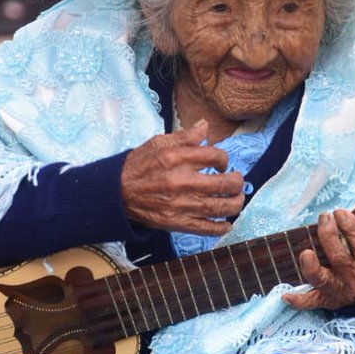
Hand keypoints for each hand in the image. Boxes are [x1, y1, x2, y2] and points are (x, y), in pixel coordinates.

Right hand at [121, 119, 244, 235]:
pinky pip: (205, 228)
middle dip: (237, 182)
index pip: (215, 156)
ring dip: (235, 204)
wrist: (116, 193)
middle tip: (237, 180)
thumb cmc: (138, 166)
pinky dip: (220, 227)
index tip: (222, 163)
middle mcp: (181, 181)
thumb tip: (205, 126)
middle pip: (223, 183)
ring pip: (219, 207)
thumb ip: (184, 136)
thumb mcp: (158, 143)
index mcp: (176, 158)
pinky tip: (227, 223)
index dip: (224, 159)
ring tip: (237, 199)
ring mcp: (180, 204)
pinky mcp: (176, 222)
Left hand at [284, 209, 354, 309]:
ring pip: (323, 281)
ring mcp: (341, 293)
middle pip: (339, 259)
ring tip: (306, 253)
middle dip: (328, 236)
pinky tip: (286, 295)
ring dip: (311, 267)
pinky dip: (299, 300)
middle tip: (325, 218)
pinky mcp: (329, 302)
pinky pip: (312, 302)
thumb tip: (340, 214)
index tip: (339, 212)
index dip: (349, 226)